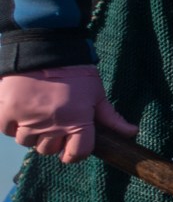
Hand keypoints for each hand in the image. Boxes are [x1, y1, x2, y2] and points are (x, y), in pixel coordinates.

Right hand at [0, 65, 136, 162]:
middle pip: (49, 150)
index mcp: (77, 120)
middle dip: (54, 141)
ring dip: (33, 133)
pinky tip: (23, 110)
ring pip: (27, 142)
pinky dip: (13, 124)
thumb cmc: (75, 71)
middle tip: (55, 123)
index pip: (77, 153)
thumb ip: (111, 118)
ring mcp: (28, 119)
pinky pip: (8, 131)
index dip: (75, 153)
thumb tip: (132, 133)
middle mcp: (52, 124)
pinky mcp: (7, 112)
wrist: (45, 48)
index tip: (72, 146)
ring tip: (38, 114)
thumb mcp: (96, 94)